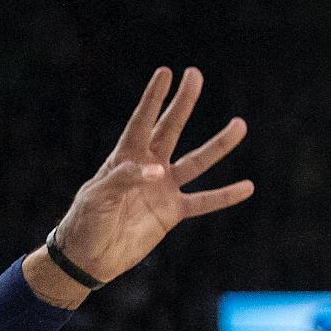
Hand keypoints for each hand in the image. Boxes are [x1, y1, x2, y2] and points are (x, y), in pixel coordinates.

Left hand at [34, 67, 251, 295]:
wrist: (87, 258)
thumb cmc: (84, 223)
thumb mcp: (97, 197)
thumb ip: (124, 180)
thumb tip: (157, 171)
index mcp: (124, 158)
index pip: (141, 122)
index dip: (153, 99)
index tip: (165, 72)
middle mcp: (147, 168)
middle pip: (170, 129)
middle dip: (183, 103)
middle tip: (195, 74)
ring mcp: (162, 188)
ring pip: (196, 161)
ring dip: (218, 145)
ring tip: (240, 125)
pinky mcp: (171, 212)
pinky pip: (203, 201)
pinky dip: (224, 196)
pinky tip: (247, 187)